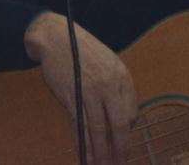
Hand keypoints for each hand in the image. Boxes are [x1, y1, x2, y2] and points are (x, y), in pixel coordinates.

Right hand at [24, 11, 134, 164]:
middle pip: (118, 125)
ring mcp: (88, 91)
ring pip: (97, 129)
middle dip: (120, 149)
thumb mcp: (109, 63)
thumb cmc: (83, 51)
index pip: (132, 112)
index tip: (123, 145)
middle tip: (120, 164)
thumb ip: (120, 88)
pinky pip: (78, 125)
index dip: (128, 132)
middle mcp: (108, 85)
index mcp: (121, 76)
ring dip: (100, 152)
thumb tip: (126, 119)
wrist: (56, 37)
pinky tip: (84, 155)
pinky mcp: (70, 96)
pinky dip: (81, 144)